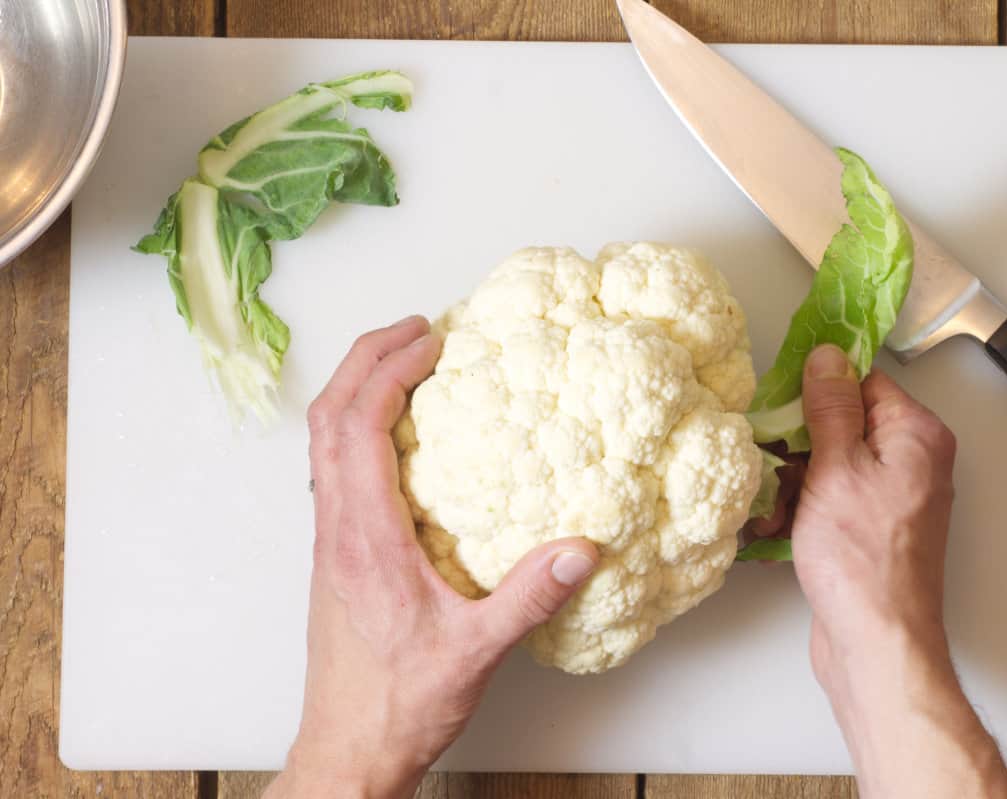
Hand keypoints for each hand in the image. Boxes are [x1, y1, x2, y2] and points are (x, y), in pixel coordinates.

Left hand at [266, 317, 599, 798]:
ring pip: (324, 441)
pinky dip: (359, 427)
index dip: (388, 370)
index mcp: (364, 539)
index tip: (430, 339)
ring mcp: (332, 541)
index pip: (357, 427)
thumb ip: (528, 597)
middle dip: (367, 358)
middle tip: (417, 329)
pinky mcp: (338, 555)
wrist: (347, 750)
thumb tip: (581, 549)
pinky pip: (335, 468)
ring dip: (358, 389)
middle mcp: (338, 530)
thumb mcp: (474, 653)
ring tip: (406, 363)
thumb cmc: (398, 705)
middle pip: (329, 416)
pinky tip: (401, 437)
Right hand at [791, 344, 1006, 798]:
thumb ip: (832, 407)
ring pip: (830, 465)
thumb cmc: (863, 561)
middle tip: (776, 469)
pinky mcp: (872, 529)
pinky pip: (831, 500)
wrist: (877, 641)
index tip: (782, 406)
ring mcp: (893, 498)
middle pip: (843, 425)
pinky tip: (779, 531)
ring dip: (792, 484)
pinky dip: (802, 511)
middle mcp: (914, 462)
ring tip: (774, 511)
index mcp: (916, 435)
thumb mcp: (835, 468)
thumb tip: (828, 357)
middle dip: (799, 447)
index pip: (864, 382)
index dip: (818, 391)